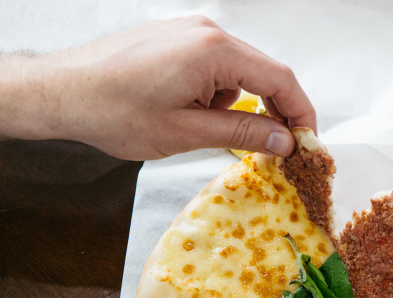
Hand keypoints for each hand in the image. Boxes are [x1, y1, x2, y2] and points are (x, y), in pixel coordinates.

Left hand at [0, 17, 314, 159]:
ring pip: (239, 72)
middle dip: (273, 111)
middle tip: (277, 147)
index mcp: (213, 50)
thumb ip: (243, 133)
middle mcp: (206, 32)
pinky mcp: (176, 39)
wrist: (62, 91)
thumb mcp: (187, 132)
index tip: (308, 142)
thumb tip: (284, 140)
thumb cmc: (114, 111)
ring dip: (237, 105)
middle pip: (264, 72)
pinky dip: (216, 94)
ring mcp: (190, 32)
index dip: (301, 113)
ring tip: (204, 129)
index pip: (280, 79)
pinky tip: (189, 111)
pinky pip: (215, 66)